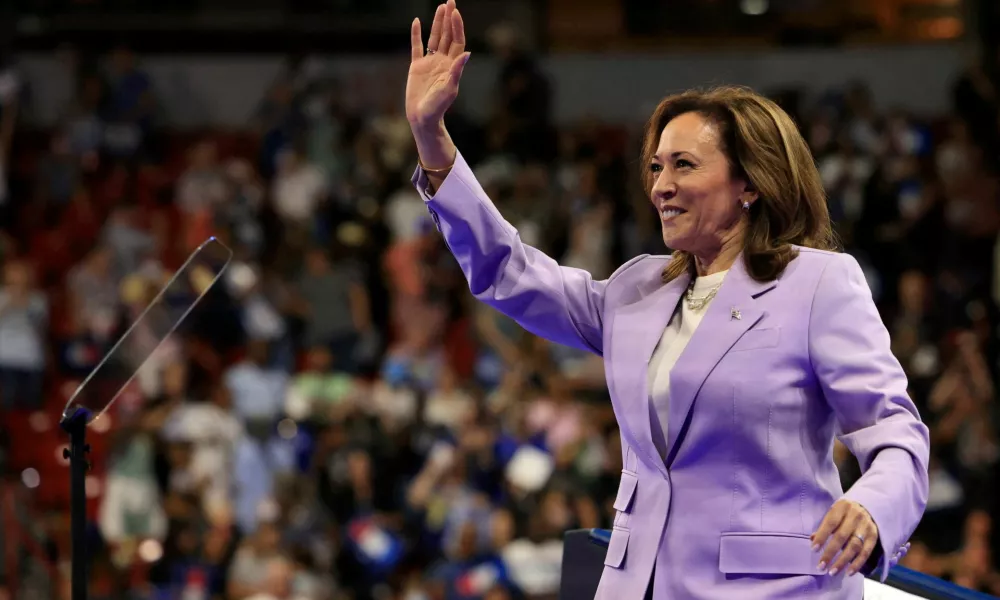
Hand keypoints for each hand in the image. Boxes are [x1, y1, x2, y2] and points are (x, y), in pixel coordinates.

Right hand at [406, 0, 469, 129]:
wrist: (422, 117)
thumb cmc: (438, 107)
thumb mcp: (449, 89)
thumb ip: (457, 71)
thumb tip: (467, 54)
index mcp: (452, 66)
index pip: (457, 41)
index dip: (457, 26)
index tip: (455, 12)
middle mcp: (442, 61)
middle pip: (448, 35)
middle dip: (449, 19)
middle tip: (451, 1)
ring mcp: (430, 63)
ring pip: (435, 38)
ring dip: (438, 23)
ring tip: (440, 7)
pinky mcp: (416, 67)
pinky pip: (417, 46)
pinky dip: (416, 34)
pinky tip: (417, 22)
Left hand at [811, 499, 878, 575]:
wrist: (868, 507)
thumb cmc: (844, 512)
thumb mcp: (833, 513)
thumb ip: (824, 526)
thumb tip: (813, 540)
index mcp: (842, 507)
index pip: (831, 523)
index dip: (822, 536)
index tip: (814, 550)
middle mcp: (855, 516)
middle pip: (842, 537)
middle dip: (830, 553)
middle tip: (821, 566)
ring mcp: (866, 526)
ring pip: (854, 546)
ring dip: (842, 561)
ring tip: (832, 572)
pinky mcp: (874, 536)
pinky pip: (866, 552)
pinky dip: (857, 564)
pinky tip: (848, 573)